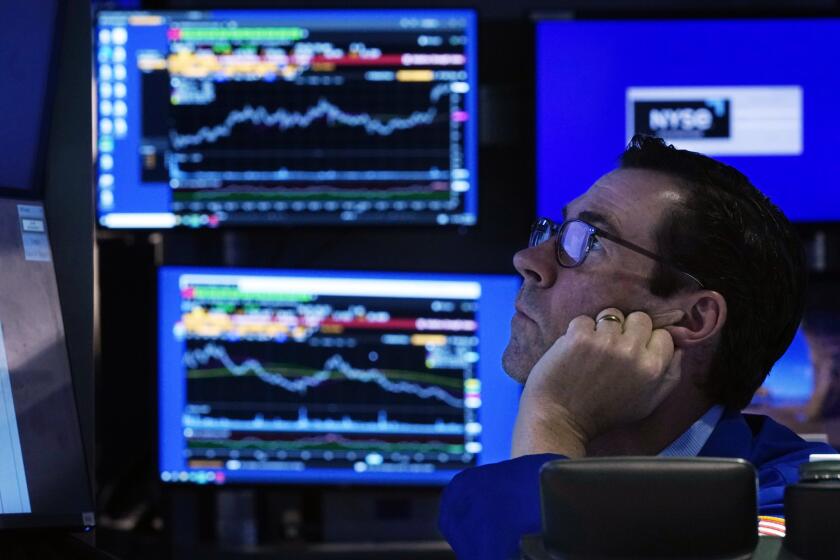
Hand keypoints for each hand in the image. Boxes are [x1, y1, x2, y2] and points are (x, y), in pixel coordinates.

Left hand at [511, 308, 683, 458]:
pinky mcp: (579, 336)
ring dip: (602, 329)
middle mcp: (632, 352)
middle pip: (640, 318)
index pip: (663, 335)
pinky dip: (579, 331)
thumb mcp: (649, 402)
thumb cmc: (605, 413)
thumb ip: (670, 374)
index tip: (634, 352)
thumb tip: (679, 346)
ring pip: (612, 315)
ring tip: (593, 350)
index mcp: (653, 369)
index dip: (648, 341)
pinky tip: (575, 350)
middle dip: (628, 330)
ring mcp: (605, 342)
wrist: (560, 418)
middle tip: (614, 349)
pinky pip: (585, 319)